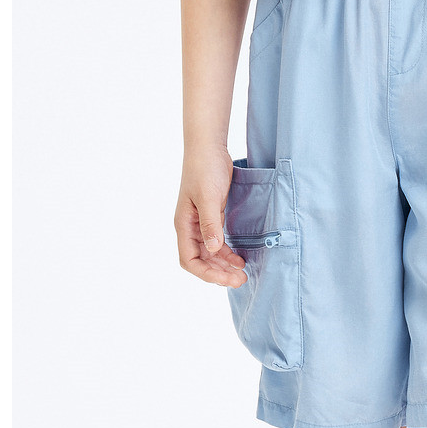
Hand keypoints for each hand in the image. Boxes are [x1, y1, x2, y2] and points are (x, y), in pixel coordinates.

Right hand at [174, 145, 247, 286]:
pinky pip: (218, 244)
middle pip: (201, 261)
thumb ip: (211, 224)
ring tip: (242, 274)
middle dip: (219, 273)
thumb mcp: (208, 197)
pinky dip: (228, 254)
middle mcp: (190, 228)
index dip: (206, 273)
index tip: (226, 278)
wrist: (209, 147)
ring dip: (224, 266)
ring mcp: (200, 224)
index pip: (189, 260)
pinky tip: (240, 259)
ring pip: (210, 255)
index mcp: (184, 225)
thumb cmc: (205, 168)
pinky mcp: (212, 218)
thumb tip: (213, 249)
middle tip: (241, 280)